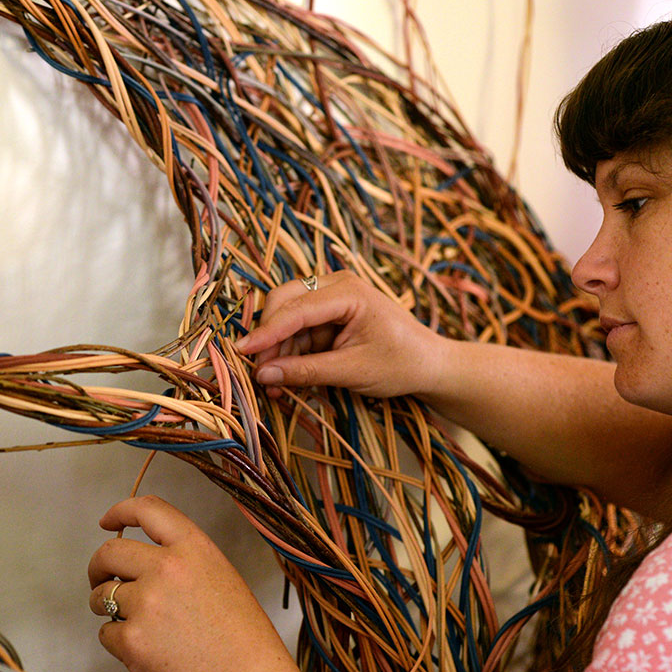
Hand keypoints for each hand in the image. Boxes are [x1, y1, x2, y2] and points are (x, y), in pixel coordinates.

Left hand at [86, 496, 294, 671]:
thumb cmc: (239, 632)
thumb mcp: (218, 573)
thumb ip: (180, 557)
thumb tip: (139, 559)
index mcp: (192, 547)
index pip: (147, 510)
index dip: (120, 511)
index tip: (108, 521)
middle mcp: (165, 569)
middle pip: (109, 552)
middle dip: (99, 566)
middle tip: (102, 579)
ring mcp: (146, 604)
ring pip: (100, 595)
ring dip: (106, 605)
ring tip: (134, 621)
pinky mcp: (132, 640)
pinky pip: (106, 633)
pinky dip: (118, 640)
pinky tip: (146, 646)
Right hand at [235, 270, 447, 398]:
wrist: (430, 366)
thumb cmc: (402, 364)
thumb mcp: (353, 371)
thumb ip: (307, 371)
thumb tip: (264, 375)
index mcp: (348, 292)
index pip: (296, 309)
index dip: (266, 332)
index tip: (241, 352)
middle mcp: (336, 286)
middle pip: (284, 302)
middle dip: (269, 338)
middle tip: (259, 372)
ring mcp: (331, 298)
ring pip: (286, 318)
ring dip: (278, 350)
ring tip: (275, 385)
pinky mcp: (328, 315)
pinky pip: (298, 330)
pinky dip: (290, 352)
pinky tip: (286, 378)